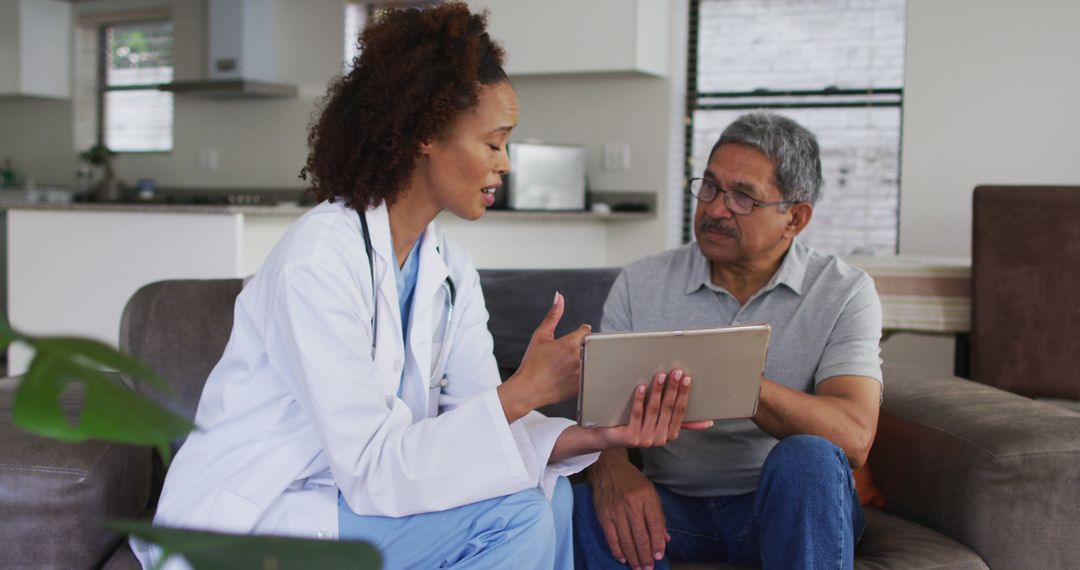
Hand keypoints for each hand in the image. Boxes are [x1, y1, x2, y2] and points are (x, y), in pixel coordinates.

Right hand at [499, 292, 590, 420]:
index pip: (587, 331)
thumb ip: (553, 316)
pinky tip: (570, 375)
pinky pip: (592, 374)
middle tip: (569, 352)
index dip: (580, 332)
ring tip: (569, 364)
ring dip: (587, 358)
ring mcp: (582, 372)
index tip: (574, 337)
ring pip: (594, 359)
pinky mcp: (583, 385)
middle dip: (584, 345)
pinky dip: (586, 372)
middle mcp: (579, 357)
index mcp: (570, 343)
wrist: (528, 389)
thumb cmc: (532, 363)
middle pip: (592, 345)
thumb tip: (559, 297)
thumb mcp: (540, 336)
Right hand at [589, 452, 668, 567]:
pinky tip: (623, 559)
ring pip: (626, 539)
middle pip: (640, 535)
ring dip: (633, 557)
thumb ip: (658, 516)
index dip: (657, 543)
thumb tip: (665, 539)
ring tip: (638, 567)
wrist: (608, 468)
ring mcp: (616, 510)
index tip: (659, 556)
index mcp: (646, 496)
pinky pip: (611, 537)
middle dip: (645, 555)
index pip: (655, 525)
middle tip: (649, 568)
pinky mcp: (603, 515)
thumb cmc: (632, 481)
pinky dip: (617, 550)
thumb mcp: (651, 492)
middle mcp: (631, 503)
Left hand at [598, 369, 713, 449]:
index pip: (681, 412)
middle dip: (673, 389)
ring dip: (658, 391)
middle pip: (669, 409)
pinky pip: (637, 415)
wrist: (609, 436)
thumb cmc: (638, 424)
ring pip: (654, 410)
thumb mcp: (660, 422)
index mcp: (670, 434)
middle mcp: (660, 439)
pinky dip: (640, 400)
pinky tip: (641, 387)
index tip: (687, 379)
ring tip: (660, 375)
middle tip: (676, 372)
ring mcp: (645, 439)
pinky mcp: (631, 438)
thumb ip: (680, 420)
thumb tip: (708, 422)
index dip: (684, 395)